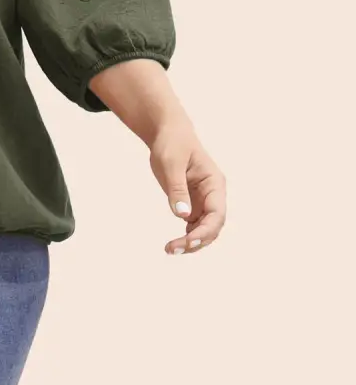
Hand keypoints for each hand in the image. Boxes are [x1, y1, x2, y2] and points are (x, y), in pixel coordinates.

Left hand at [149, 118, 226, 255]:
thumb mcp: (171, 163)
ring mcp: (203, 201)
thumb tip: (182, 215)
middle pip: (212, 226)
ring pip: (204, 230)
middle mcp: (213, 195)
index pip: (217, 214)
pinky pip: (194, 226)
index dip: (205, 231)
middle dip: (197, 241)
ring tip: (170, 250)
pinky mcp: (192, 204)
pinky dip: (186, 237)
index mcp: (214, 183)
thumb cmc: (172, 144)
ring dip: (191, 243)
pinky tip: (173, 244)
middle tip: (173, 249)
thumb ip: (177, 189)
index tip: (188, 241)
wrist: (168, 134)